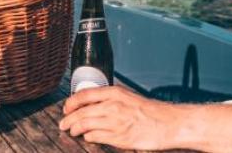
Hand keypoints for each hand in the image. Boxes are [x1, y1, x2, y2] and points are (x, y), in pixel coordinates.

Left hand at [60, 86, 181, 150]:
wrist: (168, 123)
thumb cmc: (149, 110)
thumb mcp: (127, 96)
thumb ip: (109, 98)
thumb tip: (90, 104)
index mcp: (113, 93)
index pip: (83, 95)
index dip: (70, 103)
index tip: (66, 108)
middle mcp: (112, 106)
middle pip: (80, 112)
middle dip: (68, 119)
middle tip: (63, 123)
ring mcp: (115, 122)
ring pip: (85, 125)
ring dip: (75, 129)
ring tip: (72, 131)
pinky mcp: (119, 137)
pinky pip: (96, 137)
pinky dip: (88, 137)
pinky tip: (88, 137)